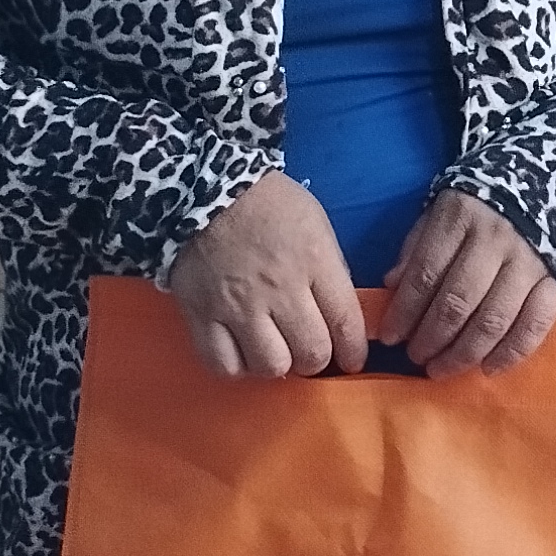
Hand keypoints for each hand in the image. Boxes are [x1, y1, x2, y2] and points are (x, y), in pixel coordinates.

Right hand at [168, 171, 371, 377]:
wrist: (204, 188)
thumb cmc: (268, 204)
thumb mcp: (316, 225)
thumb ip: (331, 271)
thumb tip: (341, 316)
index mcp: (314, 262)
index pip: (345, 324)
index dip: (354, 351)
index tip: (352, 358)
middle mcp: (279, 290)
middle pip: (311, 353)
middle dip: (316, 358)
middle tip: (307, 349)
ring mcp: (238, 306)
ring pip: (271, 366)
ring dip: (278, 363)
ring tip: (273, 348)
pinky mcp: (202, 315)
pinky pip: (224, 364)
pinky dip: (237, 367)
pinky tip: (241, 352)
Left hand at [381, 190, 555, 377]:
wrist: (546, 182)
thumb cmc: (481, 206)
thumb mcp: (441, 212)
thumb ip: (416, 248)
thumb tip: (391, 286)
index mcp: (461, 217)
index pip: (426, 274)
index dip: (404, 312)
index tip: (390, 337)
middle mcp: (496, 239)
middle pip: (458, 301)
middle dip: (431, 338)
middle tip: (416, 357)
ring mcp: (530, 261)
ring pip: (493, 319)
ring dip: (463, 353)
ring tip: (441, 369)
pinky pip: (536, 323)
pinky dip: (512, 352)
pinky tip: (489, 368)